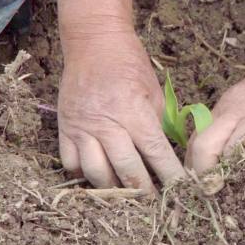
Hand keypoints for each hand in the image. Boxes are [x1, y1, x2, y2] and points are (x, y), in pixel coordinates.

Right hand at [57, 31, 184, 191]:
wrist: (94, 43)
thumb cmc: (130, 65)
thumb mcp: (154, 91)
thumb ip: (158, 124)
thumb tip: (166, 155)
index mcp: (133, 111)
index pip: (156, 153)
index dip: (169, 175)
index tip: (180, 191)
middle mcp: (105, 123)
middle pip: (126, 169)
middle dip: (143, 190)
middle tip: (153, 201)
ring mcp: (81, 127)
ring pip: (96, 173)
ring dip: (113, 188)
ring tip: (126, 194)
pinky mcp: (64, 128)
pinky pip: (70, 163)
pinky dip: (84, 175)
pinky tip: (97, 175)